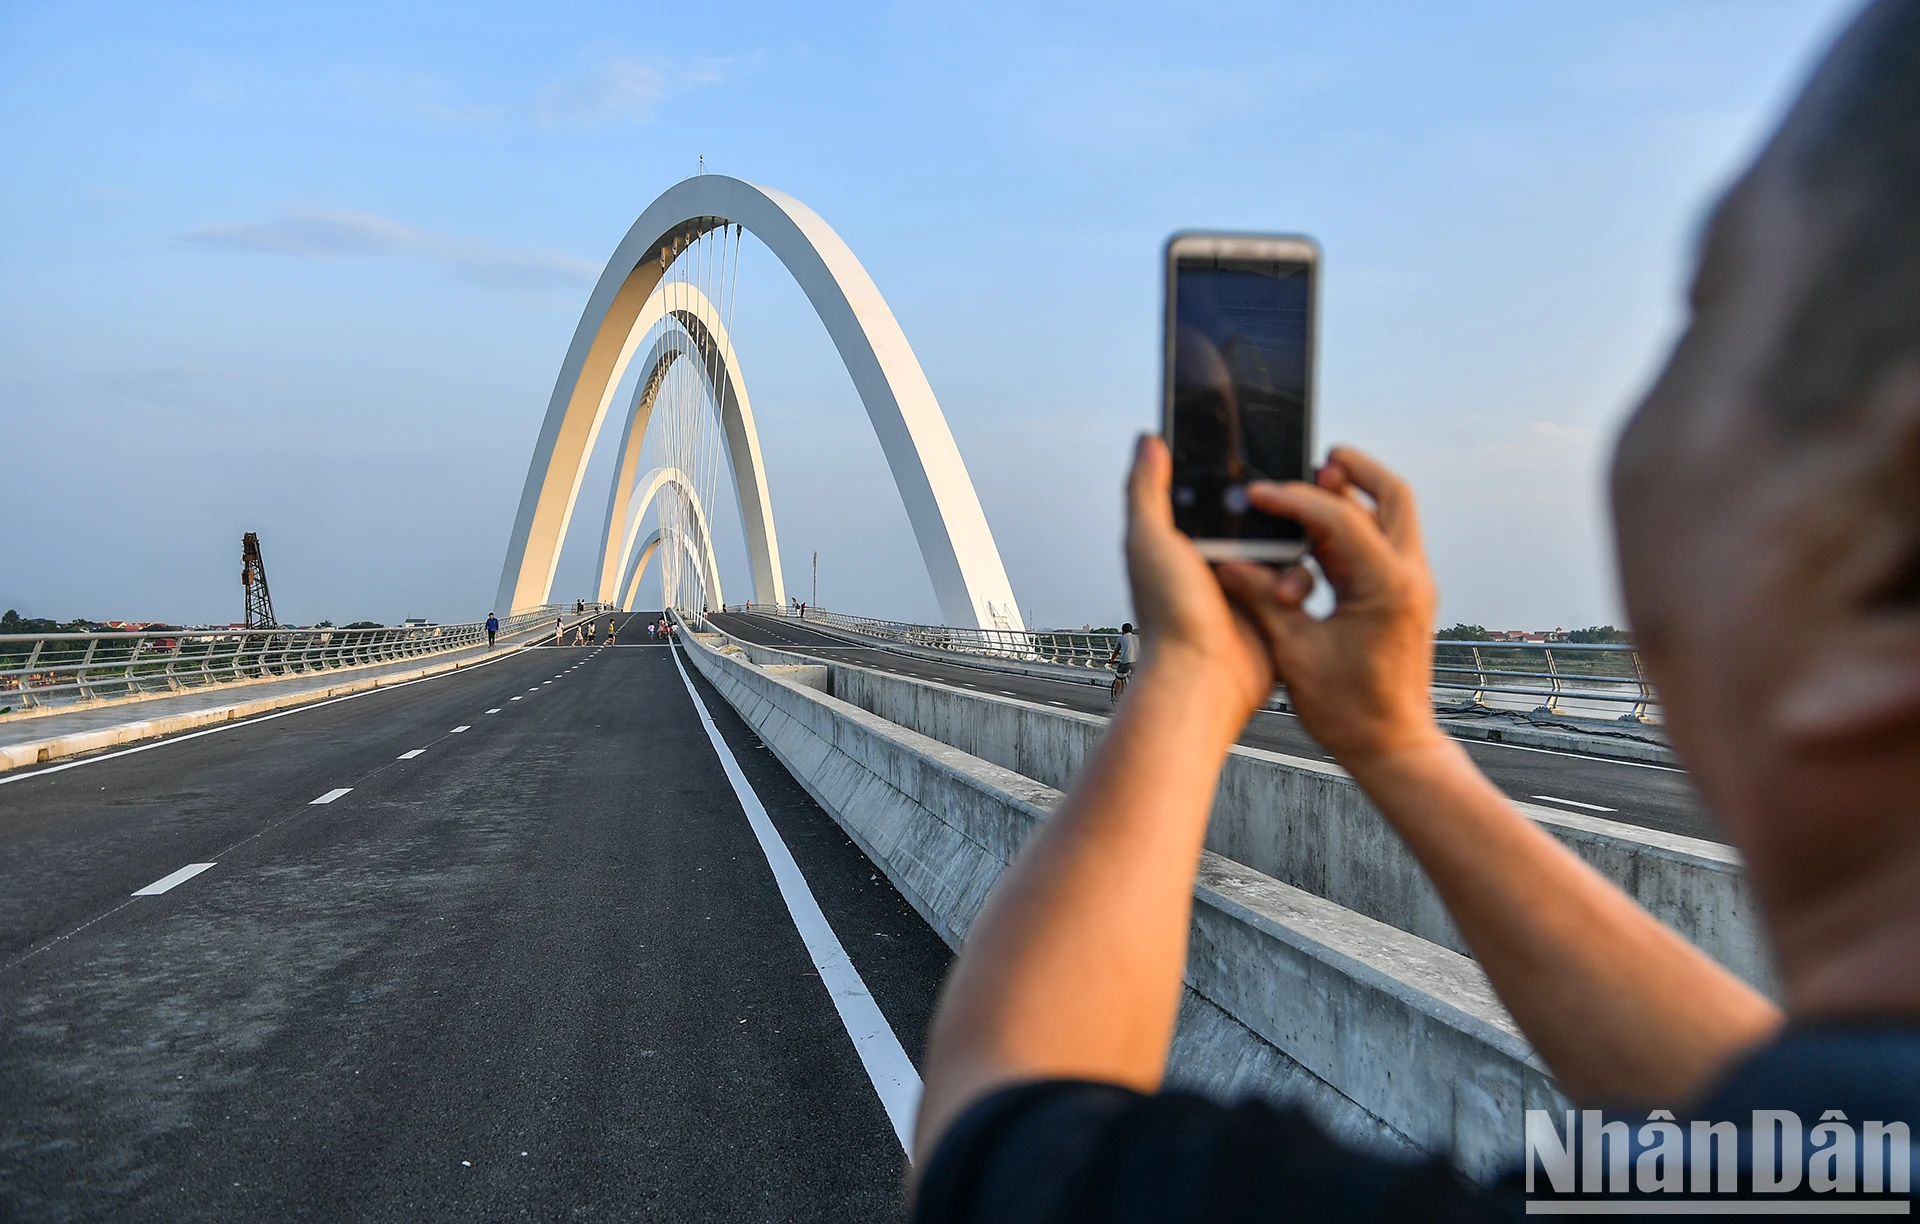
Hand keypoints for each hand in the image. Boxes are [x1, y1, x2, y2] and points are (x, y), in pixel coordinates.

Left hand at [1125, 435, 1276, 718]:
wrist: (1203, 679)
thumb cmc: (1168, 614)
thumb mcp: (1149, 540)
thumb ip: (1147, 488)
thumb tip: (1149, 438)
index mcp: (1185, 539)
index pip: (1215, 492)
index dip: (1236, 470)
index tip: (1260, 446)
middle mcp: (1217, 558)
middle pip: (1258, 514)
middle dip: (1278, 506)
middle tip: (1291, 497)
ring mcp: (1249, 584)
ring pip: (1286, 544)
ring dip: (1290, 548)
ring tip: (1274, 564)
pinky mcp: (1275, 610)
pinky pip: (1300, 580)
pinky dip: (1298, 582)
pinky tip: (1287, 592)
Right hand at [1215, 447, 1442, 767]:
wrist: (1392, 747)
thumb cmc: (1349, 711)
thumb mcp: (1296, 651)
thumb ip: (1265, 599)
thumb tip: (1230, 563)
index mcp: (1387, 587)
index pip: (1340, 518)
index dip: (1293, 499)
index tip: (1258, 494)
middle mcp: (1409, 578)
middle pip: (1393, 495)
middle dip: (1356, 470)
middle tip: (1317, 457)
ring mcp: (1411, 586)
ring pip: (1392, 516)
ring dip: (1355, 497)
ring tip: (1312, 486)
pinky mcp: (1402, 597)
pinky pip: (1381, 545)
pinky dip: (1352, 529)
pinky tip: (1314, 534)